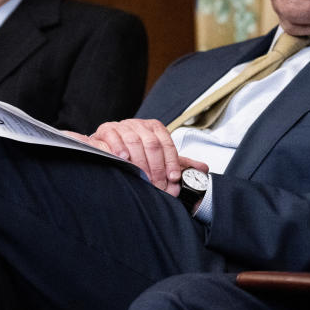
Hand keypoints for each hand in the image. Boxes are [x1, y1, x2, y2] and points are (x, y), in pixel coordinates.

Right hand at [90, 119, 206, 194]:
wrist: (110, 146)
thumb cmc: (137, 152)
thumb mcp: (160, 157)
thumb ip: (179, 163)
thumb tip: (203, 169)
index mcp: (155, 128)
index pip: (167, 144)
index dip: (171, 162)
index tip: (173, 178)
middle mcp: (140, 125)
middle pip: (152, 144)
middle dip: (157, 167)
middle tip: (158, 185)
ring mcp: (122, 126)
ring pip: (134, 141)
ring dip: (140, 162)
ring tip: (143, 177)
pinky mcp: (106, 130)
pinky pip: (114, 137)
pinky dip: (119, 149)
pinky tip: (124, 160)